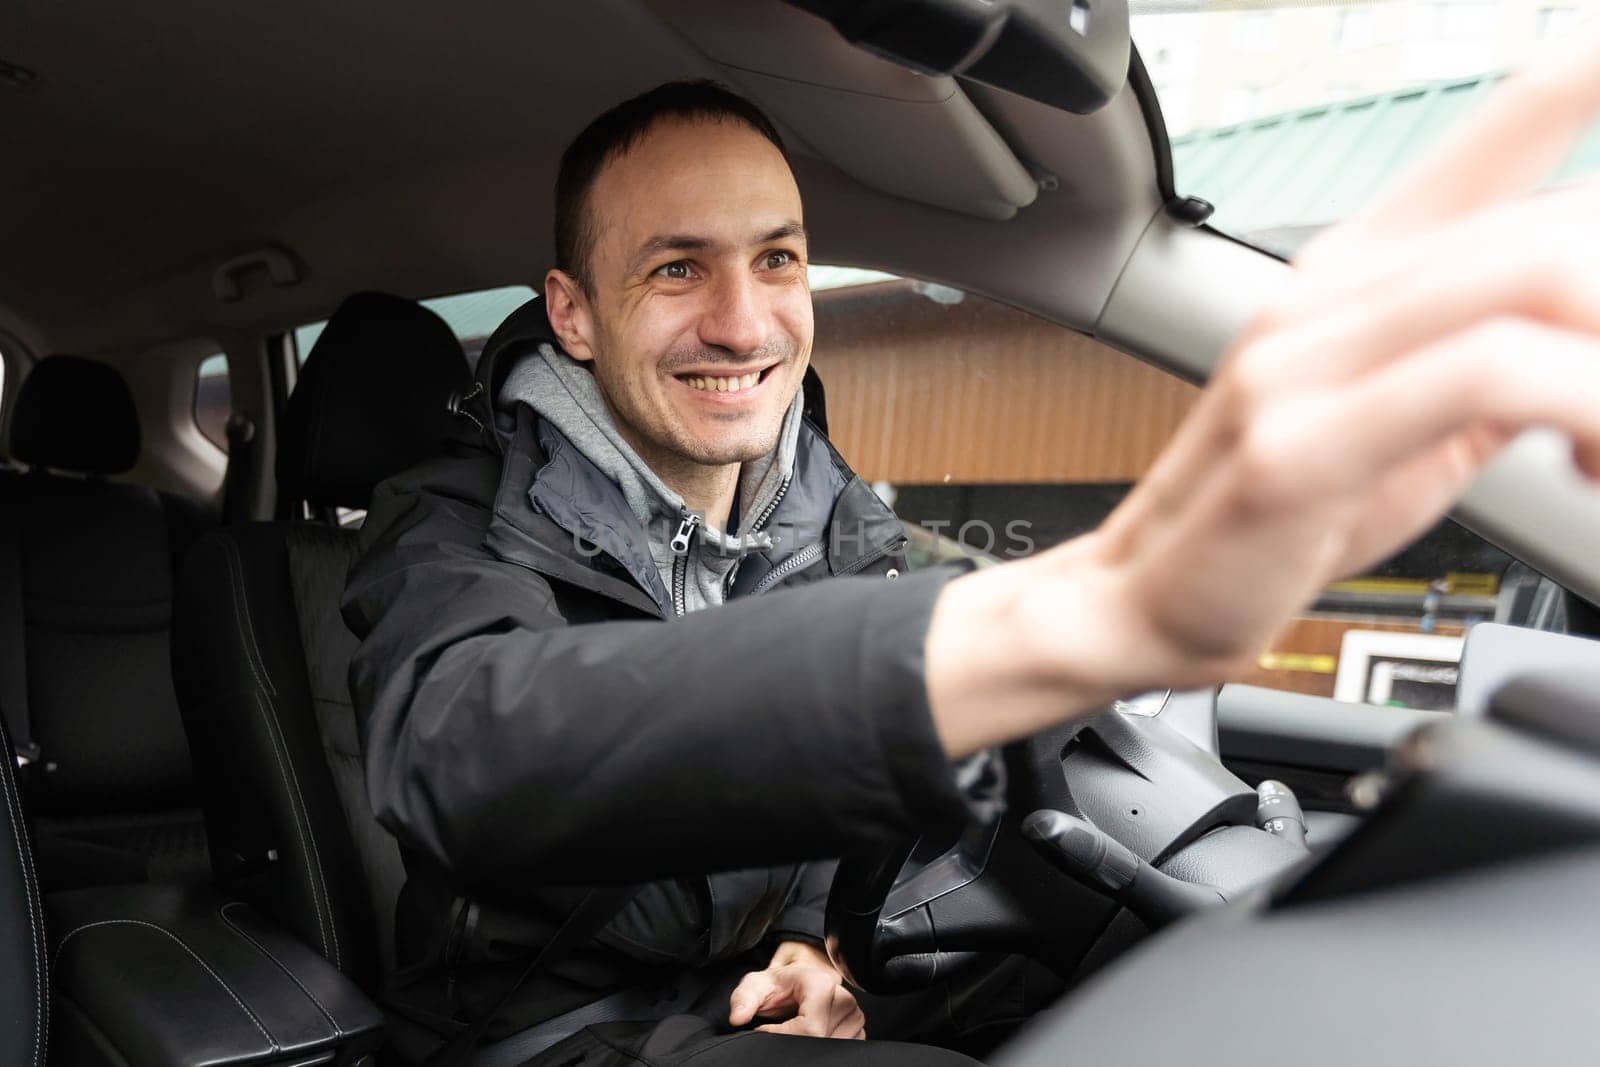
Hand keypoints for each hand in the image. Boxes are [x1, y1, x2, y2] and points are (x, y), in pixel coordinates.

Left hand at [728, 940, 865, 1038]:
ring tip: (794, 1030)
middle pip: (820, 1042)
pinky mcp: (858, 1032)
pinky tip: (809, 1039)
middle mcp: (845, 999)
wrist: (795, 984)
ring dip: (808, 1047)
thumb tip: (738, 1017)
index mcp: (822, 983)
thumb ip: (744, 999)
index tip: (767, 1030)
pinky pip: (840, 1052)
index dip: (783, 1036)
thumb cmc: (777, 986)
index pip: (810, 1029)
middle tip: (781, 1030)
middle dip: (794, 1043)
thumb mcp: (755, 986)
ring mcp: (855, 1017)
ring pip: (830, 1050)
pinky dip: (820, 1050)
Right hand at [928, 31, 1599, 757]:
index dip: (1583, 77)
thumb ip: (1500, 366)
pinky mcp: (1302, 440)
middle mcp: (1327, 290)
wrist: (1147, 600)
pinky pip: (1486, 372)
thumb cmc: (1273, 519)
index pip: (1496, 136)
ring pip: (1534, 277)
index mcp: (1356, 272)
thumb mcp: (1414, 432)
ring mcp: (1304, 358)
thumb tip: (1595, 336)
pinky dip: (1582, 405)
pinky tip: (1587, 468)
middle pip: (1553, 223)